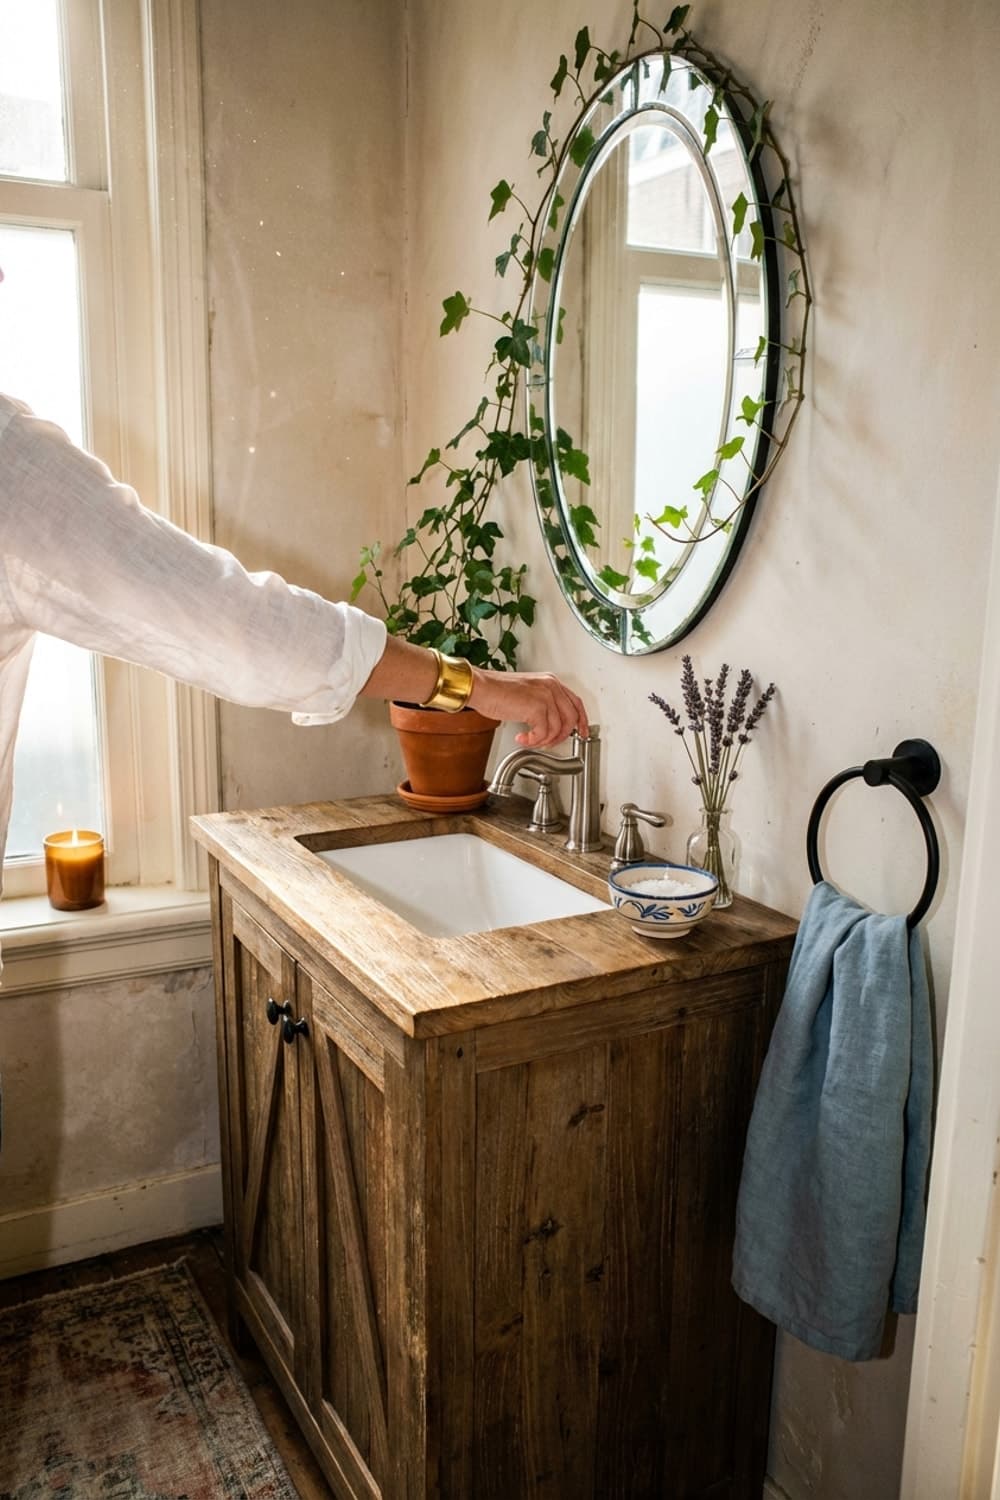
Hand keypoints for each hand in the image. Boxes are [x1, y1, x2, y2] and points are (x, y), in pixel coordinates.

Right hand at [468, 667, 588, 747]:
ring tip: (530, 740)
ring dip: (543, 740)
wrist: (481, 688)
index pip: (576, 702)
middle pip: (571, 718)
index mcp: (550, 682)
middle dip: (562, 736)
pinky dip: (533, 740)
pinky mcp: (537, 708)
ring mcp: (545, 696)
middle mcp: (551, 686)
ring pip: (557, 728)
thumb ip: (542, 705)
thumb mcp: (527, 694)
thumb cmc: (496, 691)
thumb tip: (551, 725)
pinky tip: (522, 737)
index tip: (581, 732)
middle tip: (548, 743)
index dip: (581, 720)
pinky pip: (543, 733)